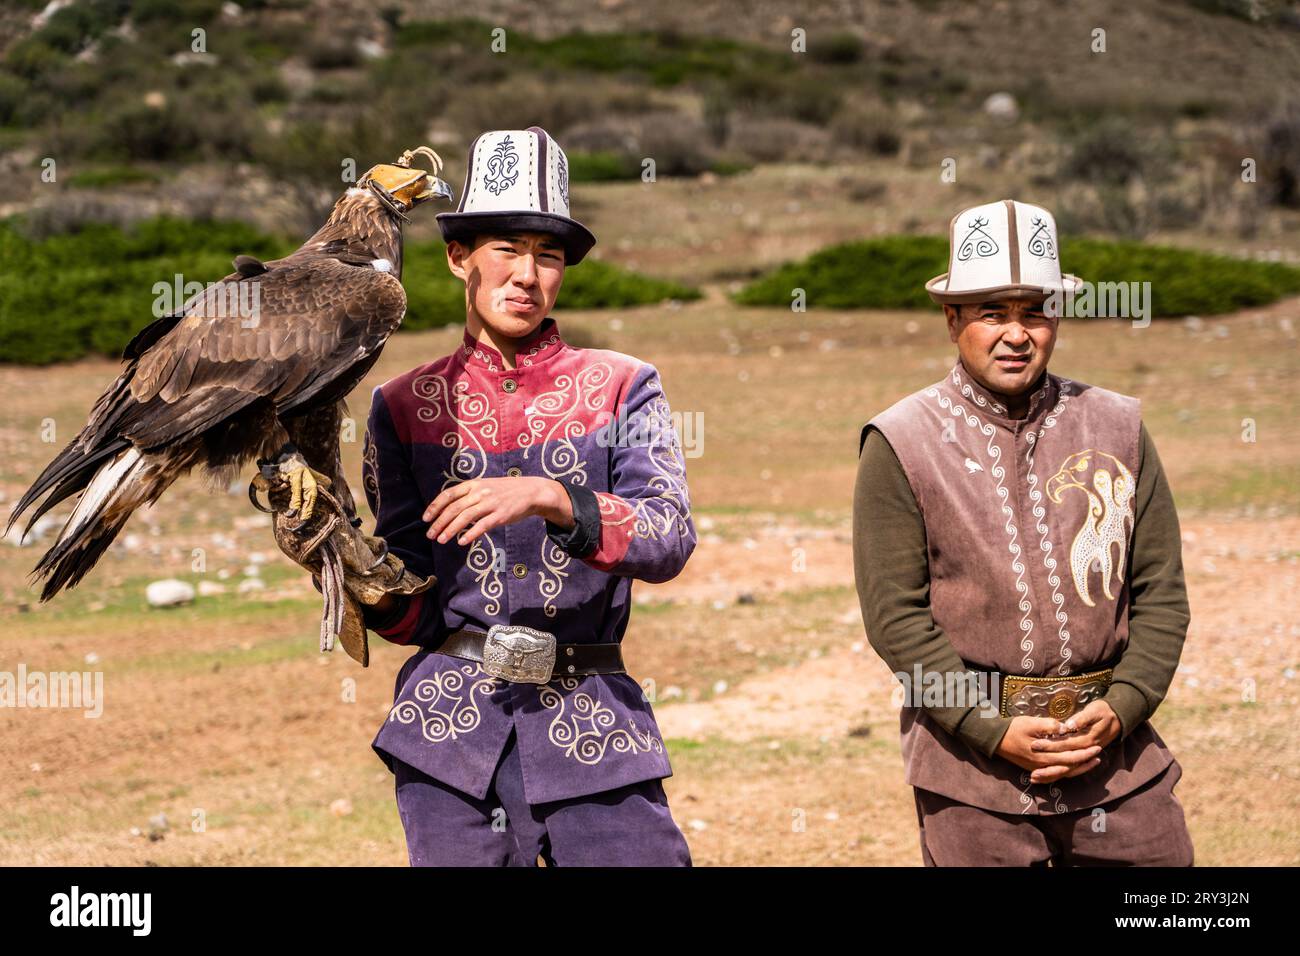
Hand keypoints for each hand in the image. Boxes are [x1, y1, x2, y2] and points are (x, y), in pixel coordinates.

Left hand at [423, 477, 572, 546]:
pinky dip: (470, 534)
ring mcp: (491, 503)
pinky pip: (482, 525)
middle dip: (439, 523)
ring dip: (450, 530)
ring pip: (465, 517)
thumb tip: (448, 508)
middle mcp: (480, 492)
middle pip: (454, 508)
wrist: (531, 491)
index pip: (448, 494)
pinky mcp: (501, 515)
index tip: (426, 519)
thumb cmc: (505, 491)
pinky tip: (462, 542)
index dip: (435, 507)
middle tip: (430, 535)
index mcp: (473, 484)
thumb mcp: (484, 486)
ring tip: (441, 540)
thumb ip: (468, 495)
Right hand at [995, 700, 1119, 783]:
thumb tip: (1066, 728)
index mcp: (1044, 756)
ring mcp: (1039, 769)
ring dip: (1079, 768)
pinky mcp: (1035, 768)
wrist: (996, 739)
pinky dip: (1066, 773)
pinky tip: (1072, 769)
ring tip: (1091, 763)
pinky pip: (1055, 775)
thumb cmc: (1013, 729)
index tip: (1097, 746)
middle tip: (1099, 754)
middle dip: (1086, 761)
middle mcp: (1044, 766)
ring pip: (1064, 773)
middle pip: (1070, 767)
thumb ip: (1049, 726)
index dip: (1085, 753)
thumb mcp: (1031, 723)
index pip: (1070, 757)